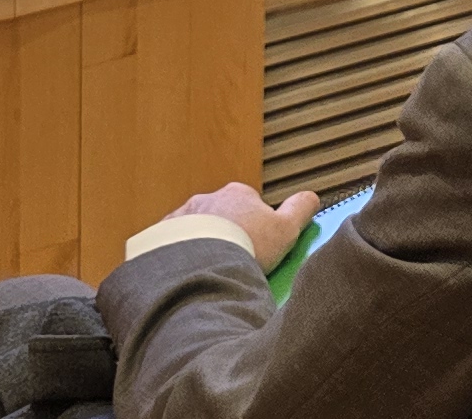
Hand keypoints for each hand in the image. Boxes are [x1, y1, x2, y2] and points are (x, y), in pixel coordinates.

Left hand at [156, 181, 319, 270]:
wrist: (198, 266)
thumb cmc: (244, 245)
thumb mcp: (285, 230)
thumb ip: (300, 210)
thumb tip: (312, 197)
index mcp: (237, 194)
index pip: (250, 204)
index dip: (257, 225)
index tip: (259, 246)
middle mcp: (206, 200)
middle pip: (220, 217)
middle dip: (226, 235)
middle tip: (234, 263)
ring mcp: (180, 217)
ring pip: (194, 231)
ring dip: (200, 247)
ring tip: (210, 274)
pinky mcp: (158, 238)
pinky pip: (170, 247)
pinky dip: (178, 259)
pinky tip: (188, 277)